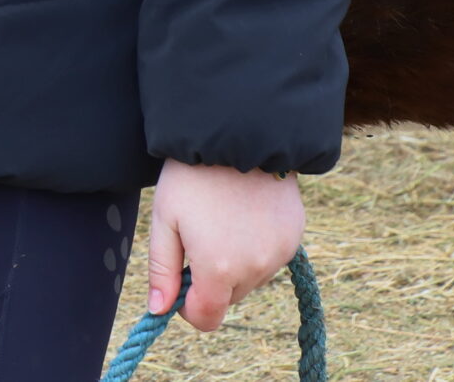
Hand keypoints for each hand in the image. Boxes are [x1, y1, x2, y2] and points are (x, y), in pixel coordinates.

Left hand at [147, 159, 302, 331]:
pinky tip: (243, 214)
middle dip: (210, 280)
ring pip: (251, 279)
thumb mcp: (166, 220)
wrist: (237, 134)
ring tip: (221, 220)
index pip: (207, 319)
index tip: (179, 279)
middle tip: (197, 237)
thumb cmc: (192, 176)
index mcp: (219, 269)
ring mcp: (280, 254)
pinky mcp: (294, 238)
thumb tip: (158, 311)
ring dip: (235, 265)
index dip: (188, 307)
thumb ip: (162, 270)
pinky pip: (270, 259)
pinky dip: (256, 248)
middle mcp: (256, 269)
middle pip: (228, 298)